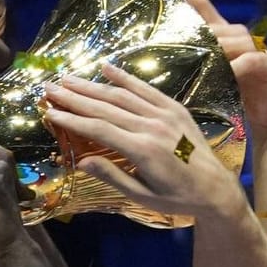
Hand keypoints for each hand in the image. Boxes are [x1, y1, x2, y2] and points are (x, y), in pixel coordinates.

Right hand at [41, 65, 247, 222]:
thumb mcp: (143, 196)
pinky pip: (146, 88)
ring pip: (123, 95)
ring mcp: (166, 114)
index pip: (99, 130)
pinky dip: (125, 77)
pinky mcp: (175, 108)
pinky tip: (106, 67)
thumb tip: (83, 161)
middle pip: (106, 107)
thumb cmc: (178, 199)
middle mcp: (153, 127)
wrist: (217, 189)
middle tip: (50, 88)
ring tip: (68, 78)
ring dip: (93, 85)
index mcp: (143, 151)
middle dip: (75, 96)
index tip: (51, 112)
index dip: (72, 120)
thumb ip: (113, 176)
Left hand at [174, 0, 266, 134]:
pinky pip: (249, 60)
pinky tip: (225, 74)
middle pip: (212, 26)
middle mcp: (236, 36)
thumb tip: (149, 67)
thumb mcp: (205, 81)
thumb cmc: (231, 99)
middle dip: (191, 34)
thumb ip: (186, 69)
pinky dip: (236, 67)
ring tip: (193, 62)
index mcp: (219, 35)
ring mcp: (253, 48)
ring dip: (213, 51)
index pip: (200, 5)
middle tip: (165, 46)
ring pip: (231, 40)